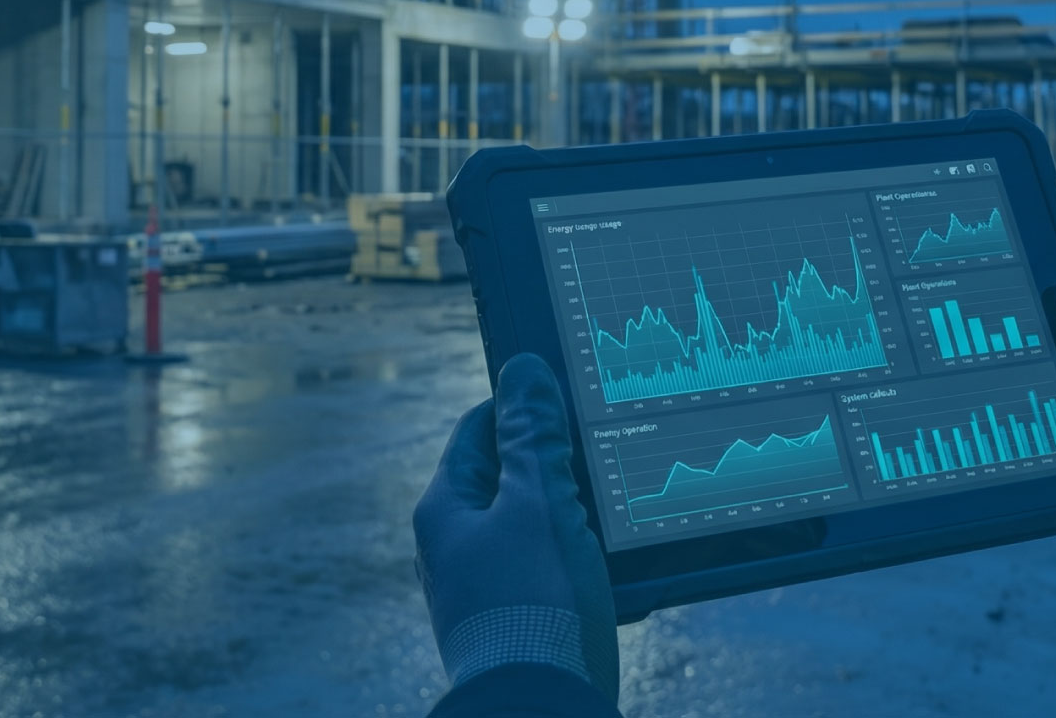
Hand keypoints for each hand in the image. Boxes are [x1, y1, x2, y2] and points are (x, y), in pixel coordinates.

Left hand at [412, 353, 618, 703]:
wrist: (538, 705)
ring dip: (569, 515)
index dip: (523, 404)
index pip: (479, 427)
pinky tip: (607, 568)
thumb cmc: (534, 603)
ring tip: (611, 517)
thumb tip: (523, 370)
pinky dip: (574, 559)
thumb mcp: (538, 504)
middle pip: (506, 476)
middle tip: (602, 457)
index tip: (567, 395)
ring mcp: (480, 585)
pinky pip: (544, 569)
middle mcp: (452, 545)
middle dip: (554, 464)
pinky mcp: (512, 618)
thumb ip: (532, 437)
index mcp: (445, 508)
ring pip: (529, 525)